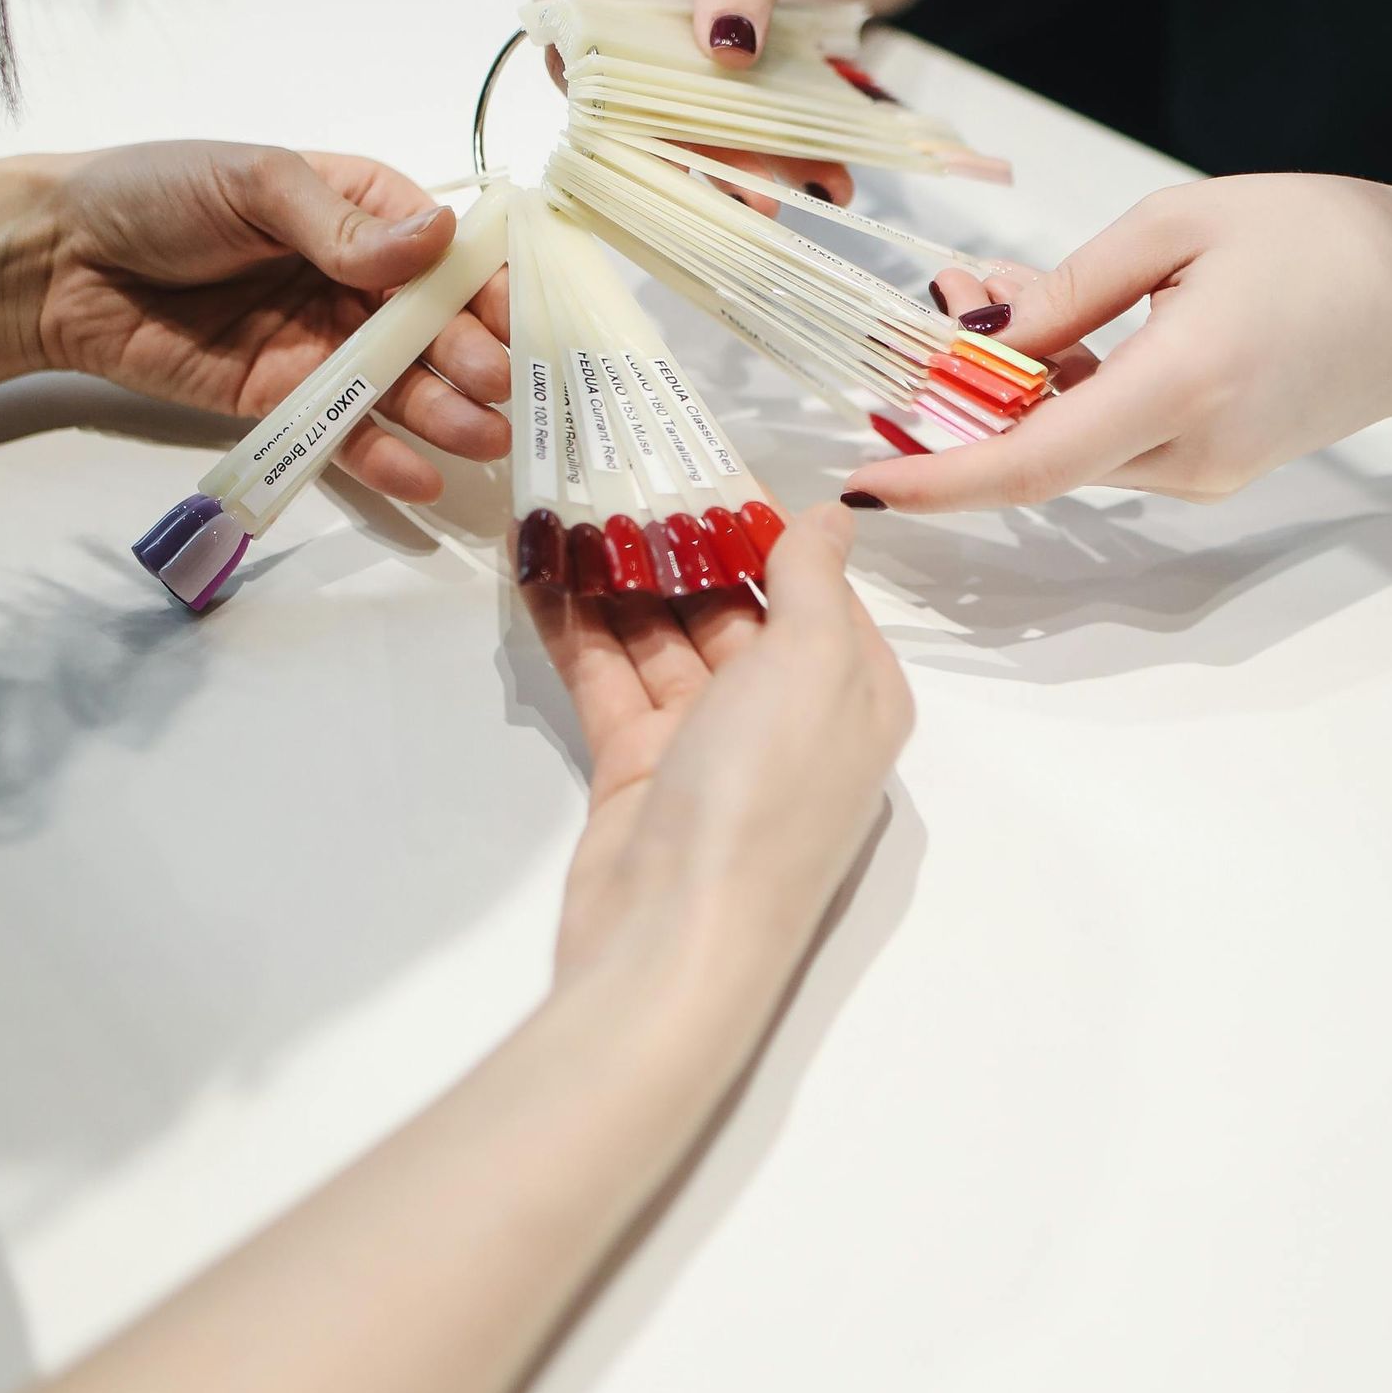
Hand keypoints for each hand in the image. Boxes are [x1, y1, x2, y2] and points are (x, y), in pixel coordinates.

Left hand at [33, 141, 511, 504]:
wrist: (58, 262)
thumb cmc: (157, 194)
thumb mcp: (256, 185)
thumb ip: (343, 226)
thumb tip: (436, 239)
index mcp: (361, 211)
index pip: (445, 252)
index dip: (486, 285)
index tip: (515, 319)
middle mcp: (357, 281)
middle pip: (436, 327)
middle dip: (473, 357)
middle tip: (495, 387)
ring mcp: (324, 345)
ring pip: (402, 384)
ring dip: (446, 412)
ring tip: (482, 438)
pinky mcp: (284, 400)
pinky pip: (346, 431)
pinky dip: (384, 455)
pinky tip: (423, 475)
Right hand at [530, 505, 912, 1003]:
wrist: (674, 936)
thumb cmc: (766, 793)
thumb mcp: (814, 665)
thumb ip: (814, 581)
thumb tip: (832, 515)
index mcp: (854, 692)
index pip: (814, 586)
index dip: (762, 521)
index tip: (704, 456)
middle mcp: (788, 716)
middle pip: (733, 606)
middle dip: (678, 540)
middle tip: (615, 465)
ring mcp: (709, 745)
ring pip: (662, 637)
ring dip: (617, 574)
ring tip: (564, 500)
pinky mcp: (638, 769)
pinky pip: (609, 678)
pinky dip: (575, 627)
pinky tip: (537, 570)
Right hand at [532, 0, 852, 210]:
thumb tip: (727, 49)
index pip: (569, 36)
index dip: (612, 95)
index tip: (676, 140)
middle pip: (618, 90)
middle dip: (686, 147)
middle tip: (752, 193)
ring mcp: (634, 32)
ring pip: (667, 111)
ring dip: (731, 157)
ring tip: (793, 197)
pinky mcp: (678, 55)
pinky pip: (710, 105)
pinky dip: (760, 137)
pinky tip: (814, 172)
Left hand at [838, 175, 1391, 510]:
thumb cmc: (1324, 238)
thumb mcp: (1181, 224)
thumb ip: (1071, 290)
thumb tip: (978, 338)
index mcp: (1183, 384)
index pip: (1030, 463)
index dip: (937, 481)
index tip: (863, 484)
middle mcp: (1193, 451)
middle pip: (1036, 456)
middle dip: (961, 398)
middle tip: (934, 299)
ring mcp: (1206, 472)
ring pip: (1069, 449)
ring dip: (1009, 391)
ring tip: (983, 292)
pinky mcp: (1213, 469)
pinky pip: (1111, 442)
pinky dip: (1063, 397)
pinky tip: (1050, 333)